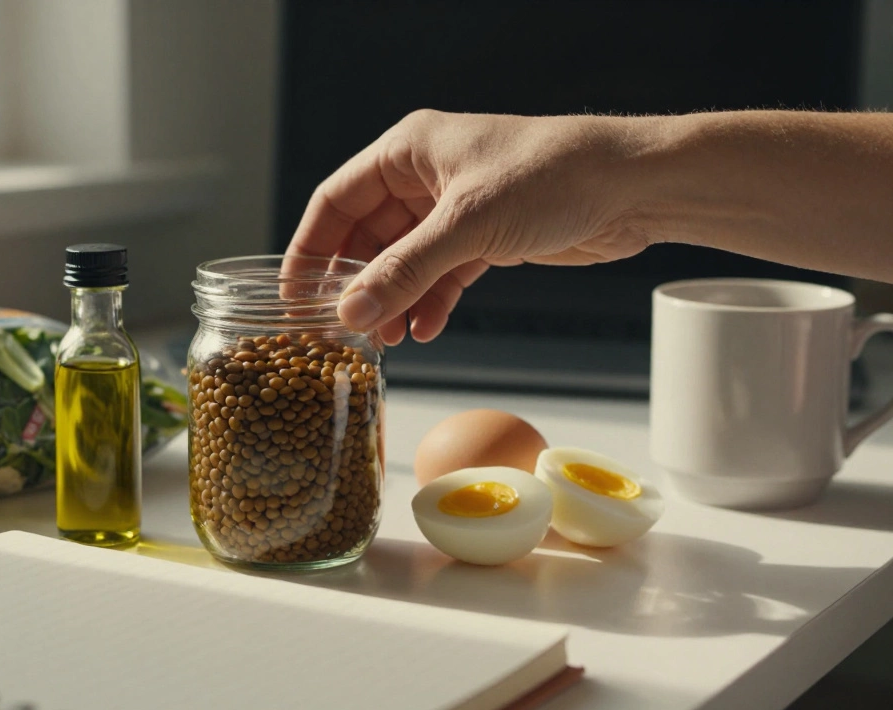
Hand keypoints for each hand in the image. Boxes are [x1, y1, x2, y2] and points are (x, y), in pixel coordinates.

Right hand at [286, 110, 652, 344]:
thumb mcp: (468, 224)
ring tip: (384, 341)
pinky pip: (440, 276)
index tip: (293, 295)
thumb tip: (350, 311)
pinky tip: (424, 330)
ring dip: (392, 301)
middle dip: (354, 284)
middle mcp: (425, 176)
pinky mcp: (485, 238)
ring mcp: (454, 210)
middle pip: (366, 236)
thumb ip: (405, 270)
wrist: (635, 187)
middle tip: (339, 330)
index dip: (310, 248)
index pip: (336, 200)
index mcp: (408, 150)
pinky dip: (429, 303)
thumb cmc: (555, 174)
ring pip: (403, 262)